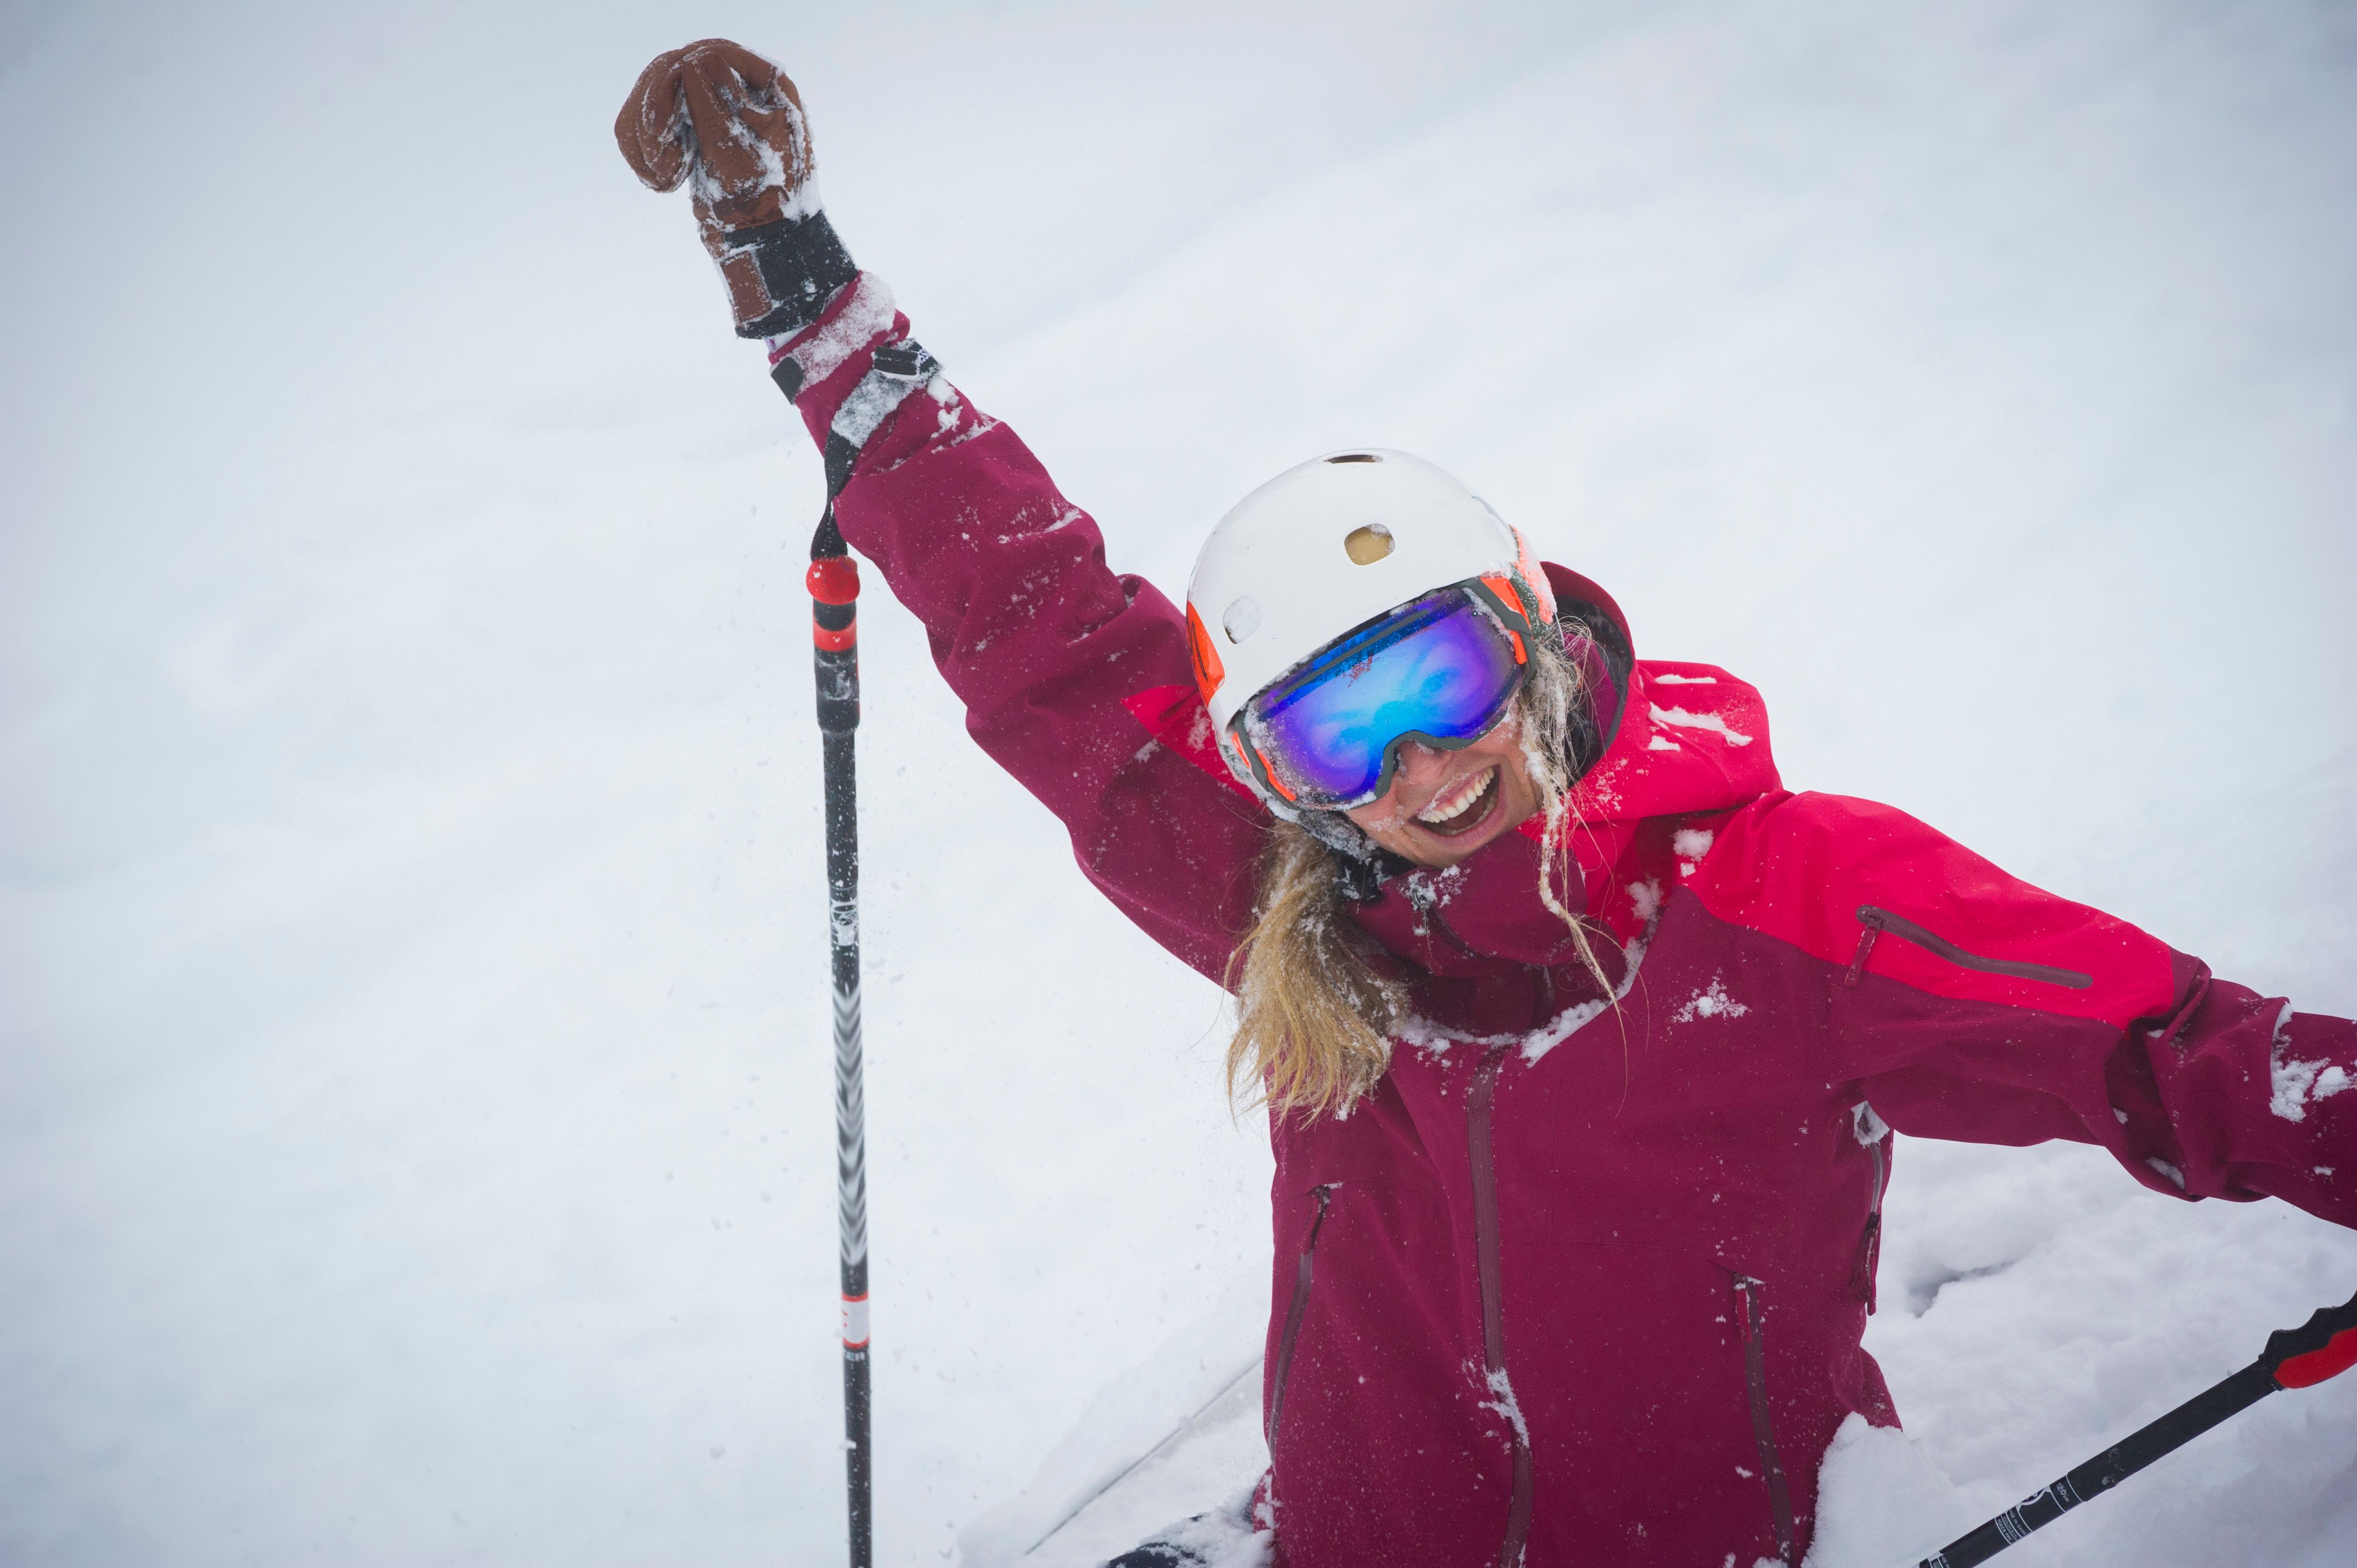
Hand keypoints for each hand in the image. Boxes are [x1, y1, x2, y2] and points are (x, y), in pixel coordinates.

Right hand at [616, 39, 849, 335]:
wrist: (764, 245)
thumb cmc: (768, 201)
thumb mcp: (742, 150)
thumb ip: (714, 102)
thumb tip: (690, 59)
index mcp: (764, 86)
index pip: (708, 55)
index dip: (679, 82)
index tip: (668, 125)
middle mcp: (735, 89)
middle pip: (670, 70)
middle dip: (656, 115)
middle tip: (667, 161)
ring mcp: (707, 109)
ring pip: (648, 97)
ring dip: (646, 139)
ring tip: (667, 177)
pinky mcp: (685, 135)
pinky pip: (642, 126)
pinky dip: (641, 153)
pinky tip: (662, 183)